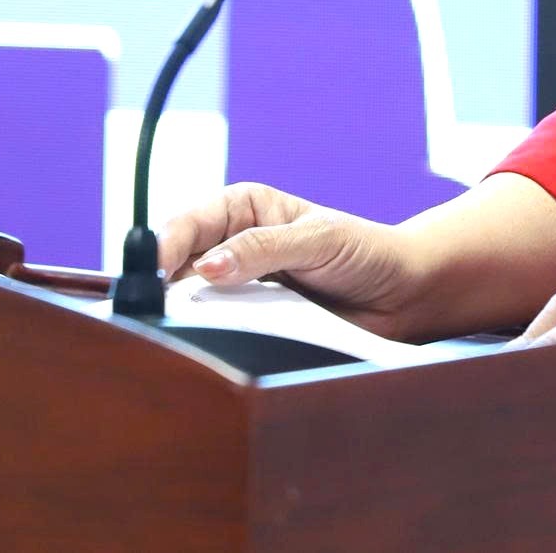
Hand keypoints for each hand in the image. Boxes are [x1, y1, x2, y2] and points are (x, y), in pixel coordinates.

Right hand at [156, 181, 427, 341]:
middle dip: (162, 285)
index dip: (165, 246)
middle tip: (151, 308)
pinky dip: (209, 339)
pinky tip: (204, 347)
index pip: (189, 223)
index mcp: (243, 208)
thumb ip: (264, 248)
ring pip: (192, 303)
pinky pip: (219, 332)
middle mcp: (233, 245)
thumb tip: (208, 266)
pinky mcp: (252, 324)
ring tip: (171, 330)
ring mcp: (240, 288)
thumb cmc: (366, 252)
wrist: (404, 296)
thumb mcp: (318, 240)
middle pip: (178, 265)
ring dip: (181, 316)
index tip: (153, 272)